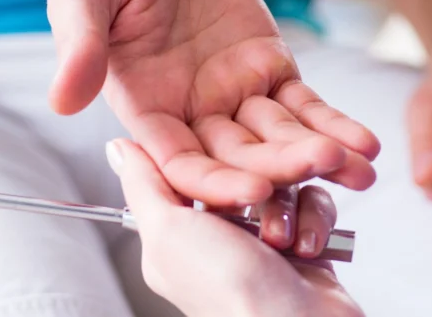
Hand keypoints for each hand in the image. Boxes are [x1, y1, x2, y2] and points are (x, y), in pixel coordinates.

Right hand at [47, 0, 378, 205]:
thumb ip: (79, 47)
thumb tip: (62, 100)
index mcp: (146, 110)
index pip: (181, 162)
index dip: (215, 181)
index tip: (253, 190)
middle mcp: (191, 113)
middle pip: (239, 156)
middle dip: (281, 166)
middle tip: (324, 168)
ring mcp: (232, 92)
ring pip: (279, 135)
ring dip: (319, 153)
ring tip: (361, 168)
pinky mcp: (266, 65)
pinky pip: (302, 101)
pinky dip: (331, 120)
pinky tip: (363, 140)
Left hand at [107, 138, 363, 316]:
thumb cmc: (228, 293)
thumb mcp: (168, 232)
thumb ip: (143, 185)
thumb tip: (118, 148)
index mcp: (175, 234)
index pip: (186, 173)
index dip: (206, 155)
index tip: (224, 138)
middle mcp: (216, 237)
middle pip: (238, 173)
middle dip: (259, 178)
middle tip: (266, 185)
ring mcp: (261, 242)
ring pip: (279, 184)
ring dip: (288, 206)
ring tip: (284, 238)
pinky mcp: (302, 245)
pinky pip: (310, 205)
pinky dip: (313, 222)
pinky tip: (307, 247)